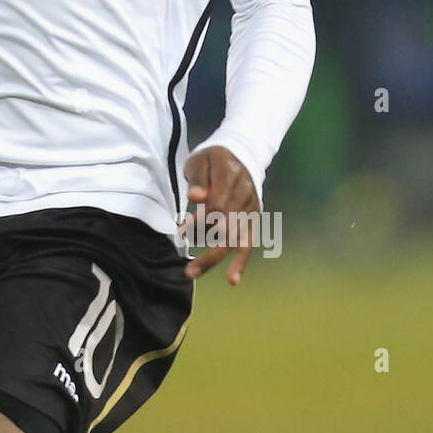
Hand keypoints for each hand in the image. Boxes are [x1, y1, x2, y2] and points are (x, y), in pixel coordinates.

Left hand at [180, 146, 257, 284]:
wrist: (241, 154)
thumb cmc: (213, 159)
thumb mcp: (201, 160)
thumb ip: (199, 178)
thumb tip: (196, 197)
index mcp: (230, 176)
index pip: (216, 205)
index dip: (199, 220)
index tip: (181, 229)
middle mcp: (244, 194)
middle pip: (225, 224)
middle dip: (201, 241)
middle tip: (179, 255)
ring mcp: (250, 208)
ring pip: (233, 237)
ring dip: (213, 256)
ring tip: (192, 272)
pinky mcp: (253, 219)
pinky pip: (248, 242)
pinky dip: (241, 261)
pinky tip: (232, 279)